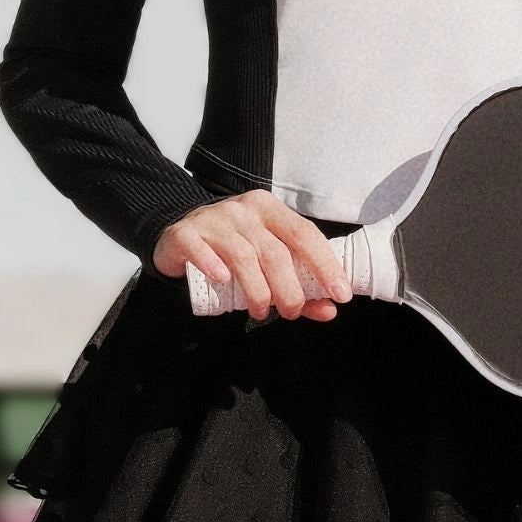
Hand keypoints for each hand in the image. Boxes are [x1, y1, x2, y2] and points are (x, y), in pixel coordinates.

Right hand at [152, 190, 353, 321]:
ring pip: (243, 256)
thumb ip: (299, 284)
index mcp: (271, 210)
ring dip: (257, 291)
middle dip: (289, 289)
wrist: (181, 233)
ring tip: (261, 311)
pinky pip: (201, 249)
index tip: (340, 294)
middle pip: (275, 251)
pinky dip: (213, 266)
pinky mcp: (186, 233)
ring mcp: (215, 220)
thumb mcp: (267, 260)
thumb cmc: (233, 248)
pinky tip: (223, 281)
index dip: (325, 265)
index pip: (304, 234)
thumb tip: (330, 309)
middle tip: (290, 312)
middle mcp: (245, 210)